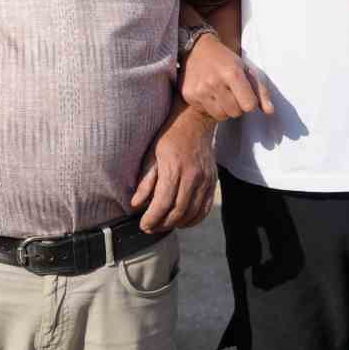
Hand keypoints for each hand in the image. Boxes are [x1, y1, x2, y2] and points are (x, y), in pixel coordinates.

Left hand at [131, 105, 216, 232]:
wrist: (194, 121)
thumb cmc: (168, 136)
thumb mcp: (151, 154)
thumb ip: (145, 181)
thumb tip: (135, 204)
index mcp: (174, 168)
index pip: (163, 203)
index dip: (152, 218)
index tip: (143, 225)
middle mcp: (193, 176)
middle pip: (178, 211)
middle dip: (162, 224)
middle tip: (150, 228)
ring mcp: (206, 180)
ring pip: (192, 213)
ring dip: (176, 224)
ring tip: (162, 226)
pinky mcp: (213, 182)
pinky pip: (204, 209)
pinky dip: (193, 220)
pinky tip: (181, 222)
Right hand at [181, 37, 272, 120]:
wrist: (197, 48)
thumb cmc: (226, 60)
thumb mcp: (247, 69)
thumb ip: (261, 91)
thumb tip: (270, 111)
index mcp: (232, 73)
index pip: (249, 105)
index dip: (250, 101)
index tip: (245, 93)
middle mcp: (214, 82)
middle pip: (235, 113)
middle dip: (237, 106)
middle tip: (232, 92)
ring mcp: (199, 90)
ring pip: (221, 116)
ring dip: (224, 108)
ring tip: (221, 94)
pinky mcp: (189, 95)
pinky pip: (206, 112)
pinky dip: (210, 106)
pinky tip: (208, 93)